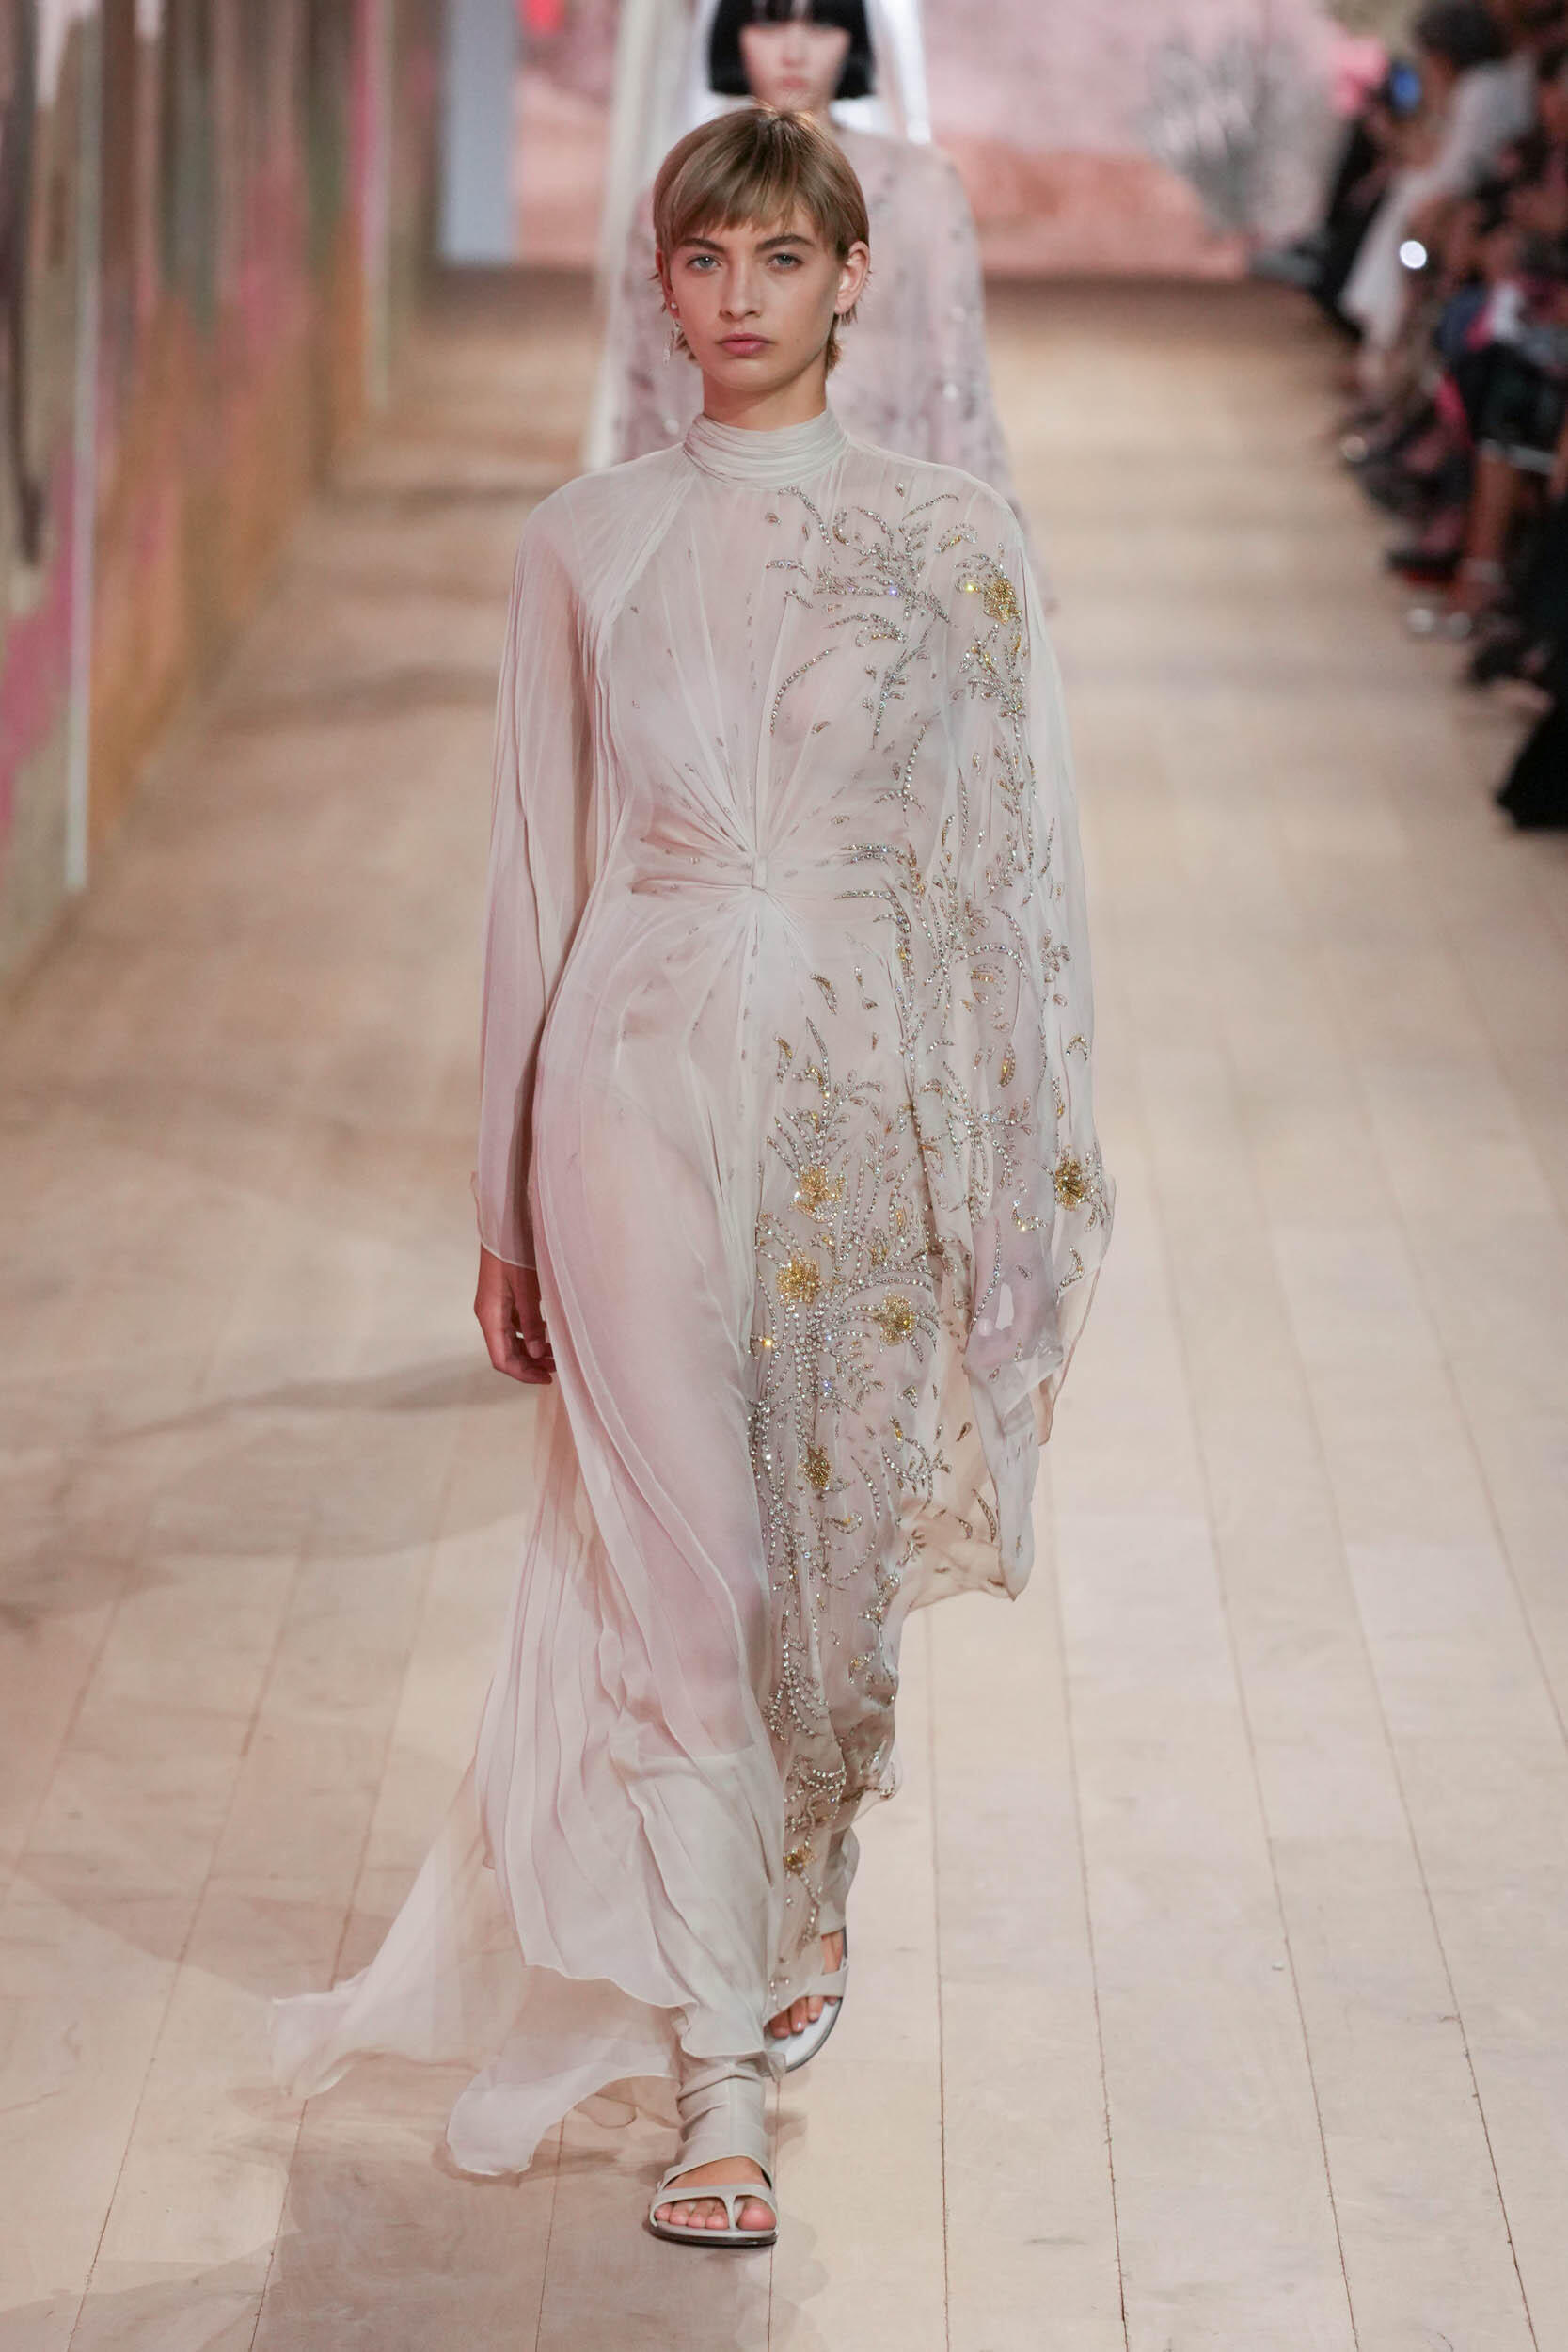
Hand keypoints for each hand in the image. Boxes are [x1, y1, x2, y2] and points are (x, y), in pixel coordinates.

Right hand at [475, 1247, 553, 1383]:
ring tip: (556, 1353)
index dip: (523, 1374)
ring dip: (531, 1349)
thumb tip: (535, 1353)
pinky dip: (529, 1333)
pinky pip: (513, 1323)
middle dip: (530, 1364)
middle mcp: (489, 1313)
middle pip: (506, 1351)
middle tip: (557, 1368)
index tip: (547, 1378)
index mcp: (489, 1315)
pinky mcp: (502, 1296)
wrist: (505, 1223)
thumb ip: (530, 1322)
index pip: (502, 1359)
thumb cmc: (514, 1252)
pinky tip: (547, 1332)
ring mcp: (494, 1305)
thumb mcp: (526, 1289)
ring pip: (510, 1338)